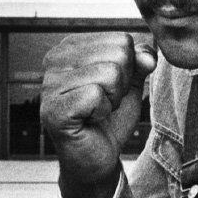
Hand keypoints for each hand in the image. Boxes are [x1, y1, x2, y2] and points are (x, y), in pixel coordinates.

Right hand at [40, 32, 155, 197]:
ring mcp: (50, 84)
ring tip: (96, 110)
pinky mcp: (53, 109)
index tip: (110, 87)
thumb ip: (140, 61)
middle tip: (104, 101)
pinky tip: (89, 120)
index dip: (128, 68)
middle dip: (121, 84)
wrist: (97, 157)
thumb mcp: (130, 82)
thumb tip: (147, 56)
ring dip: (112, 99)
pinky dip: (102, 111)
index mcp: (71, 47)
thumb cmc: (110, 117)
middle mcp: (55, 60)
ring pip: (109, 73)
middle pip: (118, 54)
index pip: (121, 40)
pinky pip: (96, 95)